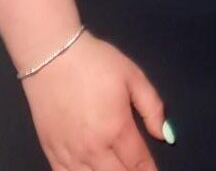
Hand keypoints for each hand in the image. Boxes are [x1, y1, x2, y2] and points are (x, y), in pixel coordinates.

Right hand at [22, 32, 168, 170]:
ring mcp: (69, 154)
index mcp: (117, 129)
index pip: (138, 162)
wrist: (53, 57)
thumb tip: (165, 134)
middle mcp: (93, 148)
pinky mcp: (50, 153)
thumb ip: (153, 108)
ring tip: (118, 170)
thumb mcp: (134, 77)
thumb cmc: (97, 63)